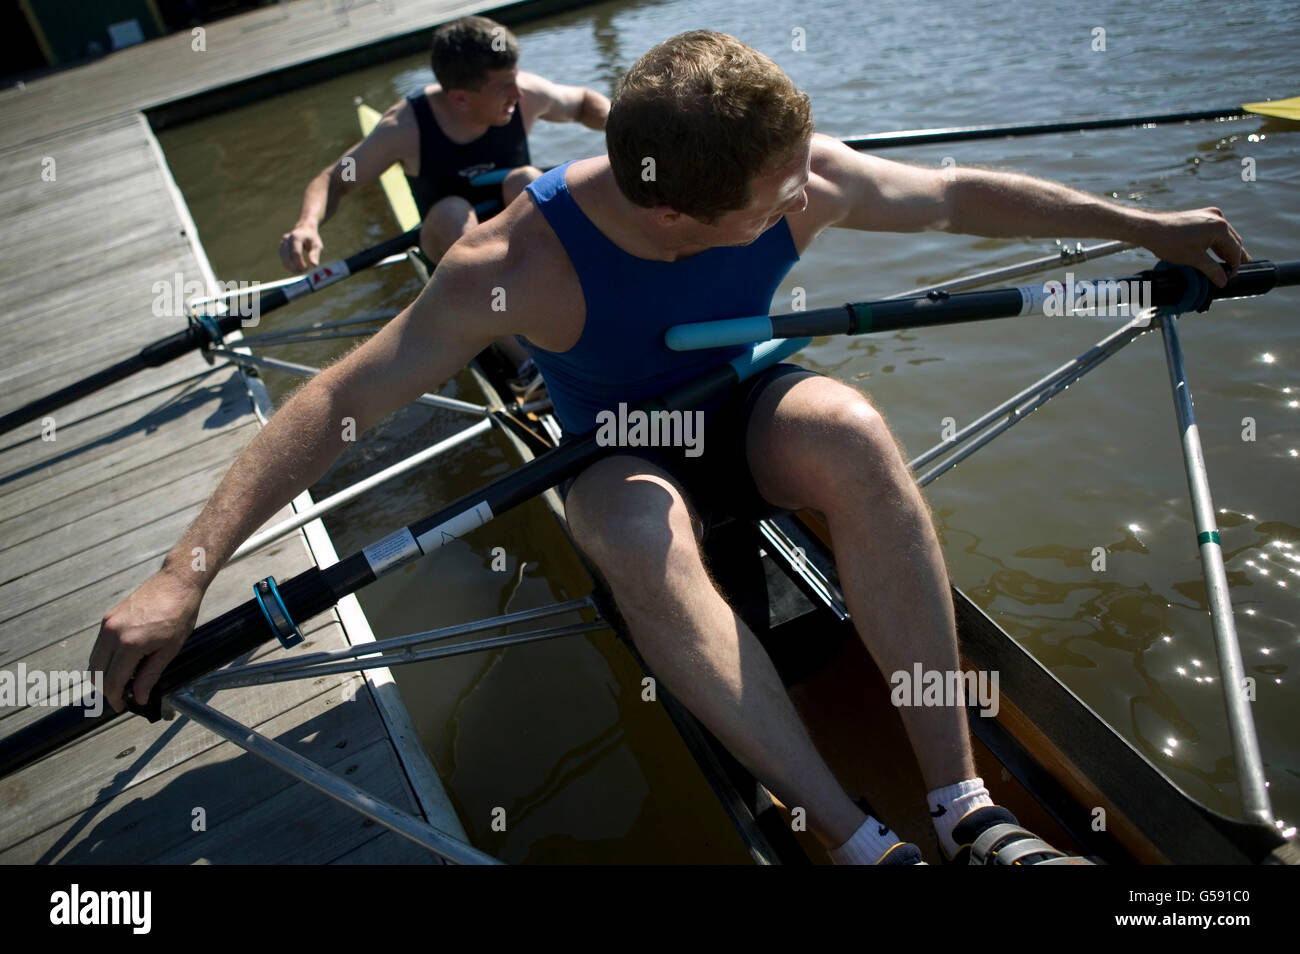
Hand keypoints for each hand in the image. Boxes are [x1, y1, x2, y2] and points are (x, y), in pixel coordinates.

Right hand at [90, 572, 203, 711]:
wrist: (176, 583)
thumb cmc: (179, 613)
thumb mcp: (169, 649)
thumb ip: (150, 675)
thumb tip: (139, 697)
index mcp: (129, 643)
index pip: (112, 681)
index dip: (116, 698)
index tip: (123, 706)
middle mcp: (112, 633)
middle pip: (96, 673)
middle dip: (106, 690)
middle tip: (122, 697)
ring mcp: (107, 624)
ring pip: (94, 660)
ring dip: (103, 675)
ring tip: (124, 682)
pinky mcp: (108, 618)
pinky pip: (99, 646)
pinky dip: (105, 660)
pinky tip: (123, 663)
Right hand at [279, 224, 322, 272]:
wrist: (305, 229)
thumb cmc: (312, 238)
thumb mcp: (316, 245)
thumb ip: (314, 254)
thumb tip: (314, 265)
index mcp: (296, 237)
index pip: (296, 253)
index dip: (300, 263)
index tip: (306, 269)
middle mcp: (287, 239)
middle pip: (288, 257)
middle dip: (295, 267)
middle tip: (303, 271)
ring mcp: (283, 242)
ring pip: (284, 259)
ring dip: (291, 268)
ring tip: (300, 271)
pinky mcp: (281, 247)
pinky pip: (283, 258)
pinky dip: (288, 265)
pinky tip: (295, 268)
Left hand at [1137, 207, 1248, 287]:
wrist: (1151, 229)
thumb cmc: (1170, 243)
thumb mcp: (1194, 259)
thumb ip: (1212, 270)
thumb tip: (1223, 282)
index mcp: (1220, 227)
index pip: (1235, 249)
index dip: (1235, 265)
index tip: (1231, 277)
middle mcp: (1218, 218)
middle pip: (1233, 241)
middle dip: (1233, 257)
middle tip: (1233, 272)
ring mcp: (1209, 215)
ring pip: (1224, 236)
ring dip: (1225, 250)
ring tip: (1225, 266)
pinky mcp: (1201, 216)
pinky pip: (1215, 231)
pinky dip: (1216, 243)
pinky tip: (1215, 255)